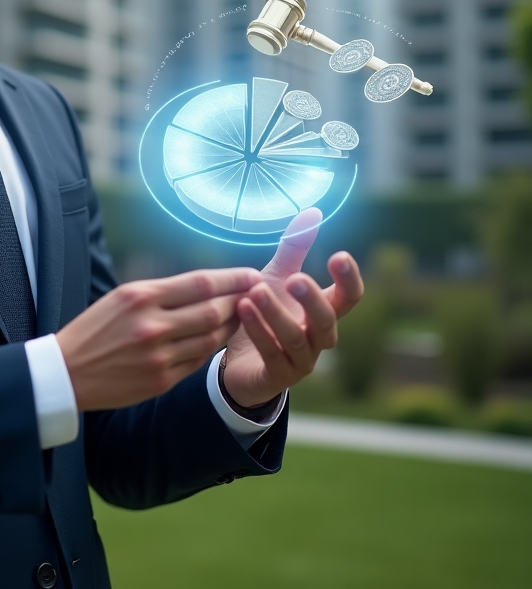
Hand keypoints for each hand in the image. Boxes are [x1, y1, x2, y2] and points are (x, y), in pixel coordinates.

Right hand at [56, 267, 260, 411]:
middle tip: (258, 295)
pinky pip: (198, 362)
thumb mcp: (122, 297)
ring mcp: (158, 356)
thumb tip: (205, 287)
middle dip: (240, 302)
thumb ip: (161, 292)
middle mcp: (152, 325)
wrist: (67, 371)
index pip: (200, 283)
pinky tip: (218, 339)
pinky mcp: (160, 381)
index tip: (252, 274)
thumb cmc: (95, 328)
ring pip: (211, 339)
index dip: (232, 279)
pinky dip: (211, 349)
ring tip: (243, 317)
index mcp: (141, 296)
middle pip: (213, 311)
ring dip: (232, 327)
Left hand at [222, 207, 363, 408]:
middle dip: (312, 300)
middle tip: (295, 279)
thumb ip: (295, 249)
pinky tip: (241, 310)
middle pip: (327, 321)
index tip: (340, 256)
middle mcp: (318, 339)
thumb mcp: (277, 278)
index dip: (350, 280)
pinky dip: (257, 331)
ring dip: (276, 314)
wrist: (239, 361)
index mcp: (322, 313)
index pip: (349, 298)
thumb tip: (313, 211)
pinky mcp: (277, 377)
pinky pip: (271, 354)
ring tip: (255, 292)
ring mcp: (300, 361)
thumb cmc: (265, 314)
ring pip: (296, 339)